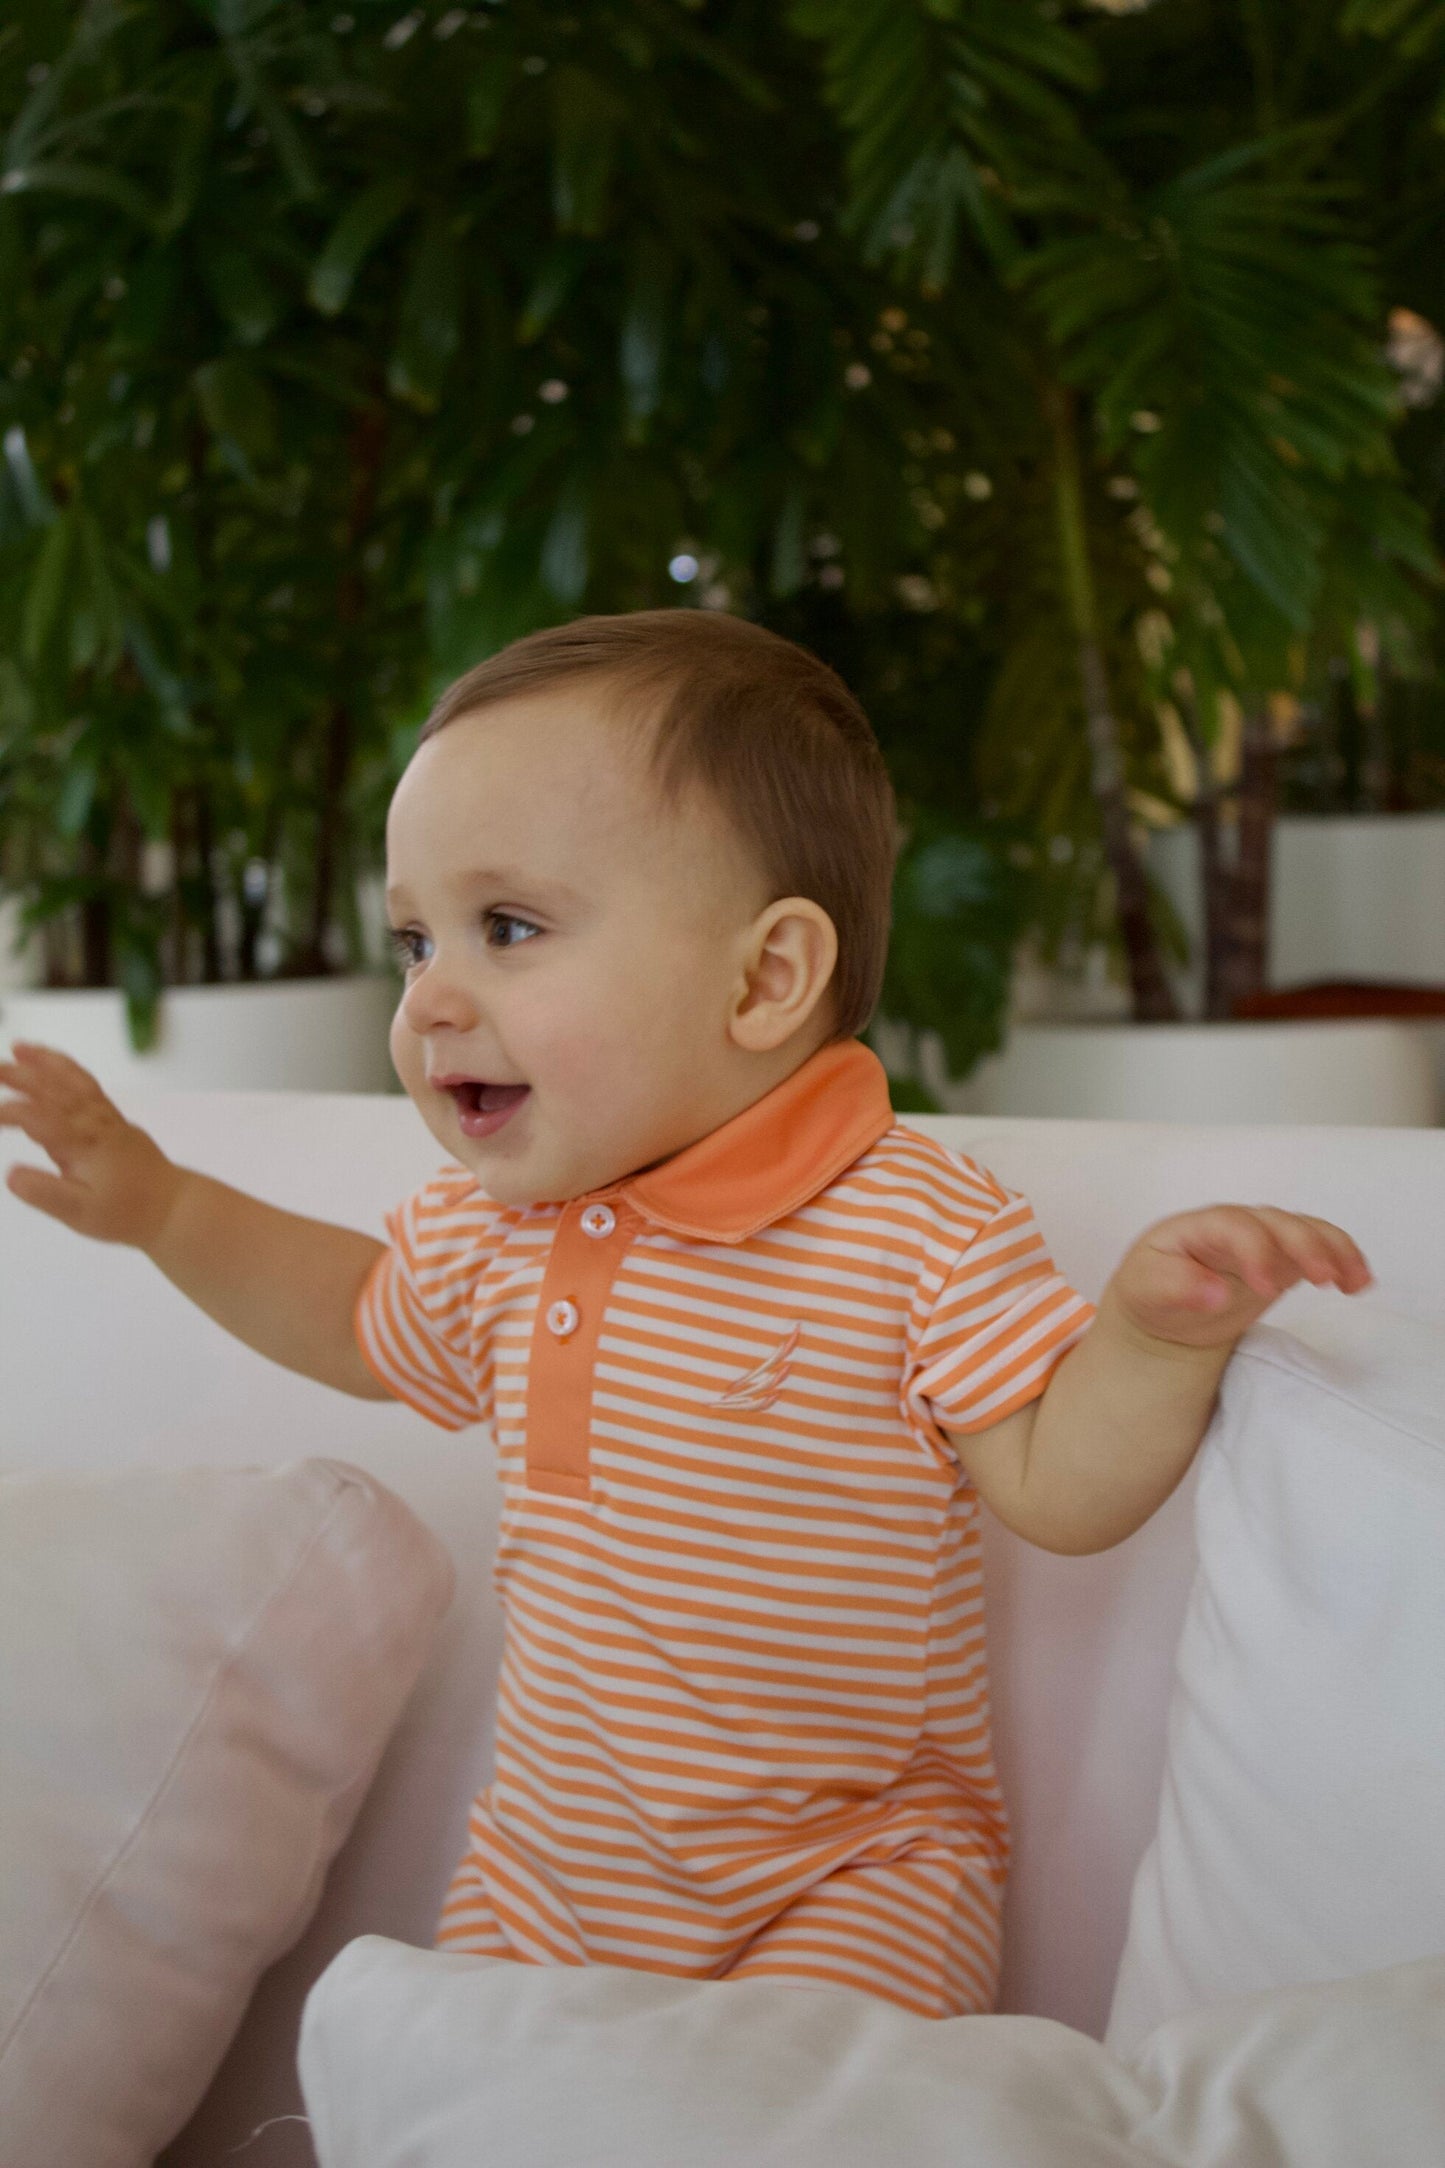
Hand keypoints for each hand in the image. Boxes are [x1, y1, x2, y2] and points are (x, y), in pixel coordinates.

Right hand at [0, 1042, 183, 1249]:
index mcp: (83, 1144)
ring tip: (19, 1047)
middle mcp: (94, 1123)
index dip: (10, 1113)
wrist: (172, 1206)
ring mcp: (106, 1117)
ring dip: (45, 1062)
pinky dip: (67, 1069)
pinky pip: (88, 1085)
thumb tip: (11, 1174)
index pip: (39, 1119)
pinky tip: (53, 1066)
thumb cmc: (125, 1212)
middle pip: (54, 1091)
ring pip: (74, 1081)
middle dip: (21, 1075)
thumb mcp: (80, 1213)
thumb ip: (45, 1193)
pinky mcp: (113, 1119)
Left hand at [1108, 1203, 1372, 1352]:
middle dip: (1305, 1246)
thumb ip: (1176, 1287)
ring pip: (1307, 1230)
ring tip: (1355, 1281)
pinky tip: (1358, 1284)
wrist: (1164, 1303)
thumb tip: (1215, 1292)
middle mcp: (1238, 1225)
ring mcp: (1265, 1239)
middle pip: (1278, 1222)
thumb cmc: (1151, 1288)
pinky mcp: (1284, 1258)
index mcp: (1200, 1226)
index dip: (1254, 1252)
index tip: (1265, 1288)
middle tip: (1324, 1280)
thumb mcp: (1146, 1289)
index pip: (1234, 1227)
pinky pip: (1320, 1250)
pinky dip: (1343, 1261)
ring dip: (1335, 1250)